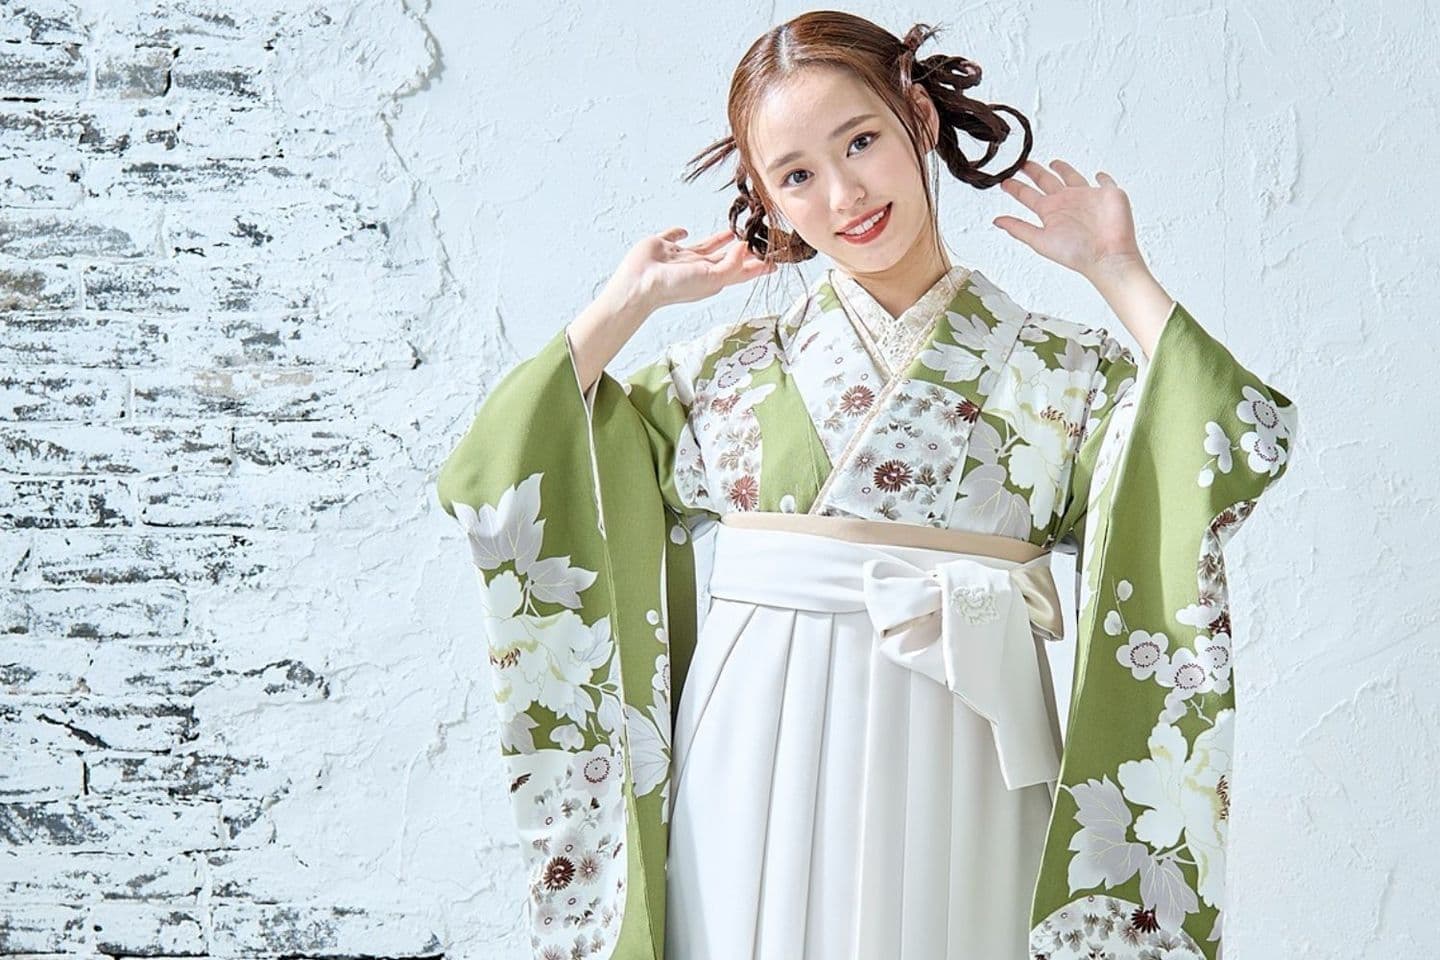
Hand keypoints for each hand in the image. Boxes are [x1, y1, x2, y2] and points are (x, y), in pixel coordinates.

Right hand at [604, 226, 776, 314]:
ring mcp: (681, 258)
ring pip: (706, 247)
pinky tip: (685, 229)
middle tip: (759, 242)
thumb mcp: (712, 278)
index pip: (741, 270)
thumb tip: (746, 248)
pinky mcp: (664, 246)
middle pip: (727, 259)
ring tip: (735, 231)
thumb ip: (732, 264)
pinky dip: (680, 232)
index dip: (758, 266)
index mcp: (712, 278)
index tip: (775, 260)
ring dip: (720, 240)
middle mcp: (699, 268)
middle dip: (743, 252)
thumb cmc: (675, 286)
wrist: (641, 283)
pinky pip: (675, 237)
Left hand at [992, 159, 1146, 282]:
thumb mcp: (1040, 240)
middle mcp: (1067, 202)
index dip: (1015, 188)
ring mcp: (1087, 197)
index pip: (1028, 196)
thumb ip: (1019, 229)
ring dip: (1063, 170)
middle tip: (1022, 163)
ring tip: (1053, 163)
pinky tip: (1099, 175)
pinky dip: (1103, 178)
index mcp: (1050, 211)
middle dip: (1034, 172)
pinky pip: (1105, 182)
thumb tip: (996, 221)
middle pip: (1046, 181)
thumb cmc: (1076, 253)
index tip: (1004, 181)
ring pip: (1072, 177)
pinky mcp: (1108, 193)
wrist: (1106, 255)